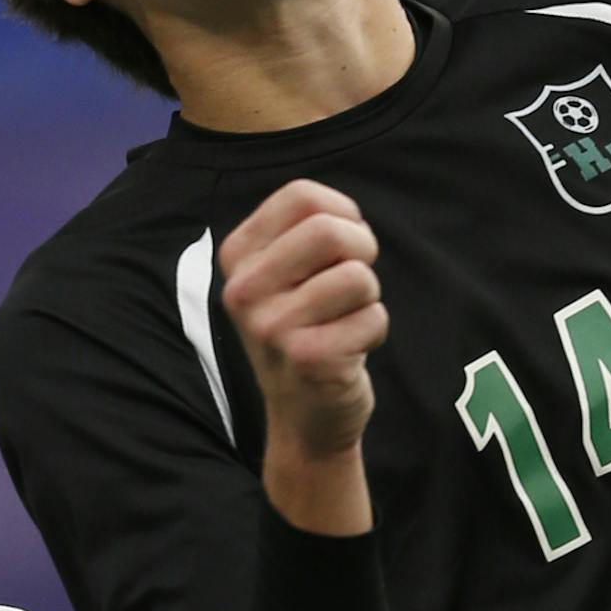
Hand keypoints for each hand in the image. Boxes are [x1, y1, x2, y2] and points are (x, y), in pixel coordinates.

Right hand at [218, 179, 386, 460]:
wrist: (303, 413)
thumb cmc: (305, 328)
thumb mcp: (284, 273)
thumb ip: (305, 231)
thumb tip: (344, 218)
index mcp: (236, 256)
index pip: (302, 196)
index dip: (341, 214)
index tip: (339, 247)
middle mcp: (243, 290)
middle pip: (329, 231)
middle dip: (362, 250)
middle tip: (354, 281)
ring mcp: (270, 326)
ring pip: (358, 277)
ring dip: (367, 299)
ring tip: (342, 321)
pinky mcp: (307, 358)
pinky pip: (374, 318)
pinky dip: (373, 332)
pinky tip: (346, 351)